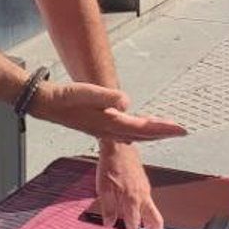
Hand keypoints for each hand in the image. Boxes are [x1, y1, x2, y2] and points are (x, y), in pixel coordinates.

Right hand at [33, 81, 186, 142]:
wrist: (46, 104)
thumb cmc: (65, 97)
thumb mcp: (86, 92)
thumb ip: (107, 97)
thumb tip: (126, 102)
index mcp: (110, 122)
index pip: (144, 127)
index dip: (164, 128)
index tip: (181, 129)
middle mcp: (109, 129)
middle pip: (143, 135)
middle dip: (163, 133)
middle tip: (182, 131)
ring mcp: (104, 130)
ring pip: (135, 136)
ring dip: (152, 134)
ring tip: (167, 131)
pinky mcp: (99, 126)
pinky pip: (125, 133)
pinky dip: (138, 133)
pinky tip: (138, 133)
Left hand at [94, 142, 164, 228]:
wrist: (119, 146)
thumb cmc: (110, 165)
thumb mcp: (102, 188)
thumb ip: (107, 208)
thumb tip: (109, 224)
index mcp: (131, 199)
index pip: (135, 225)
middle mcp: (142, 197)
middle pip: (155, 221)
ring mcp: (146, 191)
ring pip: (155, 213)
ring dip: (156, 228)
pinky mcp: (145, 186)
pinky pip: (151, 205)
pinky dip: (152, 216)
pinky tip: (147, 219)